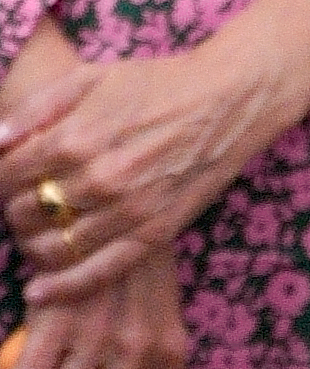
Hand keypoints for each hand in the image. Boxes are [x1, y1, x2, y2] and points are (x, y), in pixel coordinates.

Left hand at [0, 0, 309, 302]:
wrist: (227, 101)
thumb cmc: (157, 84)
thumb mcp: (90, 77)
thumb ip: (37, 108)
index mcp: (74, 137)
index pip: (7, 174)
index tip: (2, 180)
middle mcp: (96, 178)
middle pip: (25, 213)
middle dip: (10, 213)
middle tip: (16, 209)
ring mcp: (127, 211)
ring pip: (54, 247)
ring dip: (30, 247)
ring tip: (31, 237)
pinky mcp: (154, 234)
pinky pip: (99, 271)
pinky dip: (64, 286)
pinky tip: (40, 291)